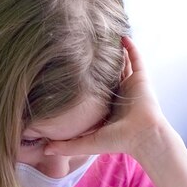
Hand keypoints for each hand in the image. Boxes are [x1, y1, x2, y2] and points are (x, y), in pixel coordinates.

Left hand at [44, 37, 172, 160]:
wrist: (142, 136)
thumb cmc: (117, 140)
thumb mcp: (86, 143)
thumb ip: (66, 146)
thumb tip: (44, 150)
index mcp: (108, 107)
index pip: (95, 91)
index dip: (85, 82)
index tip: (69, 71)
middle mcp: (119, 94)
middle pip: (109, 75)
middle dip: (100, 64)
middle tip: (84, 50)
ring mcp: (131, 84)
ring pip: (122, 64)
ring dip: (114, 53)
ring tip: (103, 39)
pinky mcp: (141, 78)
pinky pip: (136, 58)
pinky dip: (130, 47)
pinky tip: (122, 36)